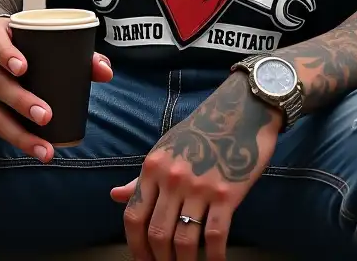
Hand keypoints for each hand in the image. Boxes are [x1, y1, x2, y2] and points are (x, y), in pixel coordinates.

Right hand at [0, 16, 113, 161]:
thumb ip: (77, 50)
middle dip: (21, 101)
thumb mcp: (40, 35)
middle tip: (46, 116)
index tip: (24, 68)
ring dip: (18, 132)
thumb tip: (106, 71)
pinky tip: (33, 148)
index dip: (6, 55)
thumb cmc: (23, 40)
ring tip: (43, 147)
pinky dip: (13, 138)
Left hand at [110, 73, 282, 260]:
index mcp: (153, 167)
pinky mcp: (226, 194)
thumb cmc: (203, 131)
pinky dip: (214, 258)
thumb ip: (142, 178)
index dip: (136, 247)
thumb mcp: (167, 149)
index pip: (133, 216)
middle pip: (157, 234)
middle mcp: (173, 178)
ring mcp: (200, 186)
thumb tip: (114, 196)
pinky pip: (215, 236)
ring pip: (184, 241)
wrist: (242, 109)